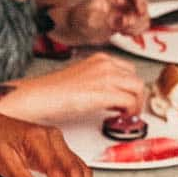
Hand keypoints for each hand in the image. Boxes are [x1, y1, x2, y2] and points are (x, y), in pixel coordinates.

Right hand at [0, 53, 143, 122]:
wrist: (39, 96)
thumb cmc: (53, 92)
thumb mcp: (82, 80)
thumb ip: (100, 83)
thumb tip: (113, 96)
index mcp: (100, 59)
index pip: (129, 70)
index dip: (131, 87)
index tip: (129, 98)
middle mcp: (106, 64)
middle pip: (137, 79)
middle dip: (137, 96)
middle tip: (131, 109)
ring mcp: (106, 77)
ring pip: (138, 89)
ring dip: (136, 104)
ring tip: (127, 115)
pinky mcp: (104, 92)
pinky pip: (130, 102)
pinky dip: (130, 111)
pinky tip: (120, 117)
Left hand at [66, 0, 148, 42]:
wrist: (77, 29)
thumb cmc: (79, 19)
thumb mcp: (88, 18)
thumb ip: (106, 19)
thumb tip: (123, 20)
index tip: (139, 13)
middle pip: (143, 3)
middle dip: (137, 17)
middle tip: (125, 26)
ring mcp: (127, 8)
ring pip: (144, 15)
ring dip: (136, 26)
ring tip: (122, 30)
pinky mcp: (129, 19)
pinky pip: (141, 24)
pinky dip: (136, 30)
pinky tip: (123, 33)